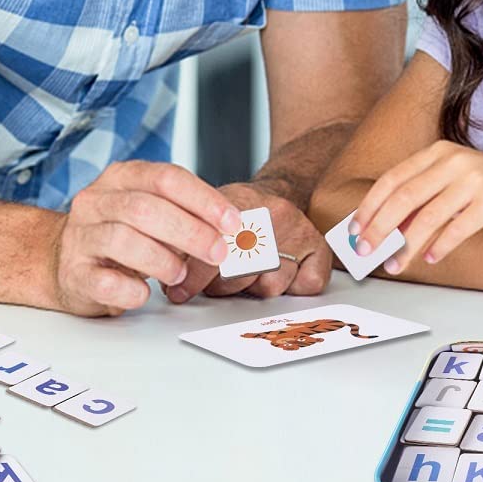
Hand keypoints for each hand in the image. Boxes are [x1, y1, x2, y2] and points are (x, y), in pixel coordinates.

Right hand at [53, 160, 242, 316]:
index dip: (204, 199)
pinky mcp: (73, 273)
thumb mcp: (148, 211)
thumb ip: (182, 213)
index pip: (167, 178)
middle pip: (146, 208)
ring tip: (180, 274)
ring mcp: (81, 236)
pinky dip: (131, 289)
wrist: (61, 260)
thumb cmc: (118, 234)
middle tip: (217, 252)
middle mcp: (97, 201)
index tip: (231, 221)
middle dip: (190, 232)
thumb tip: (231, 228)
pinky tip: (145, 293)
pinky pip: (104, 281)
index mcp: (121, 177)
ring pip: (123, 240)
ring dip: (162, 260)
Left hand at [162, 181, 331, 303]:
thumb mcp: (208, 211)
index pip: (217, 249)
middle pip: (241, 273)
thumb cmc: (239, 209)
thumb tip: (162, 267)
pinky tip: (277, 275)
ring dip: (250, 289)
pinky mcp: (319, 248)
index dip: (195, 276)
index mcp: (242, 202)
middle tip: (210, 284)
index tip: (179, 290)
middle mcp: (274, 214)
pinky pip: (307, 285)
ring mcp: (299, 231)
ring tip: (241, 277)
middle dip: (218, 286)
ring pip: (270, 285)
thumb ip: (188, 236)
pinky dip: (292, 287)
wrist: (278, 191)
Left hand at [350, 141, 482, 273]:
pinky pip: (458, 228)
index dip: (370, 205)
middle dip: (380, 227)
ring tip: (396, 265)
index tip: (355, 230)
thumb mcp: (455, 180)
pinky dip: (440, 246)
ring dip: (407, 245)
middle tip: (366, 251)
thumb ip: (424, 197)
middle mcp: (452, 161)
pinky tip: (431, 259)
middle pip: (404, 197)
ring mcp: (473, 180)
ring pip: (428, 216)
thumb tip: (386, 229)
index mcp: (437, 152)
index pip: (393, 179)